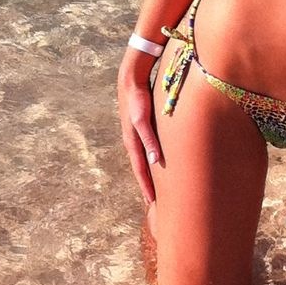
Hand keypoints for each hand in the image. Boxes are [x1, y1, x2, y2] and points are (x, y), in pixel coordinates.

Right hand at [117, 54, 164, 204]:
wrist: (130, 81)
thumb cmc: (137, 100)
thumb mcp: (142, 120)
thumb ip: (148, 140)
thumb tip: (154, 161)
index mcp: (132, 143)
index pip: (140, 171)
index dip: (146, 187)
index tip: (152, 203)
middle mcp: (132, 142)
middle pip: (140, 169)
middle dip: (146, 185)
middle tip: (154, 202)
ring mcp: (134, 136)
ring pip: (142, 161)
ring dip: (147, 175)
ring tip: (154, 187)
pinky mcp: (138, 129)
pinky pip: (144, 150)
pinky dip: (148, 161)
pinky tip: (154, 163)